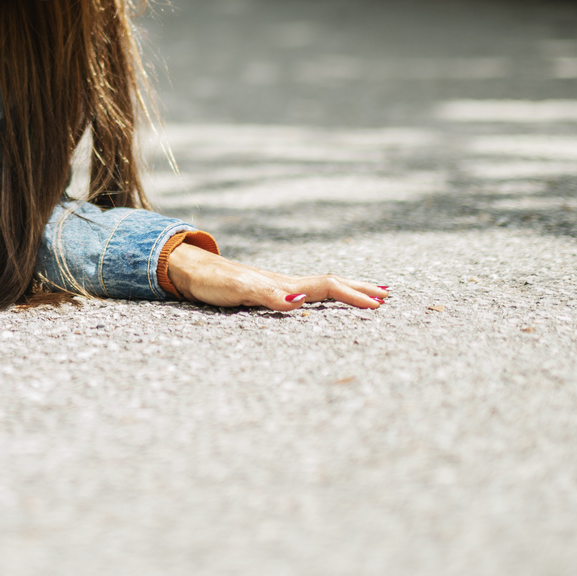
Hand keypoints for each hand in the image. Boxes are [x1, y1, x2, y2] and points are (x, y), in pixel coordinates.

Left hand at [166, 242, 386, 311]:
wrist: (188, 270)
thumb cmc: (211, 281)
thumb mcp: (238, 289)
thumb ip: (268, 295)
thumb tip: (300, 302)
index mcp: (285, 282)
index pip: (328, 287)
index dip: (353, 296)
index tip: (378, 306)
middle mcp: (286, 282)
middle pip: (331, 283)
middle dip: (359, 289)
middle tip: (388, 296)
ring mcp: (278, 286)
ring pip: (321, 287)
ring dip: (346, 290)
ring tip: (368, 295)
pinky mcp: (268, 292)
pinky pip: (307, 293)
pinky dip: (325, 296)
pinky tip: (322, 301)